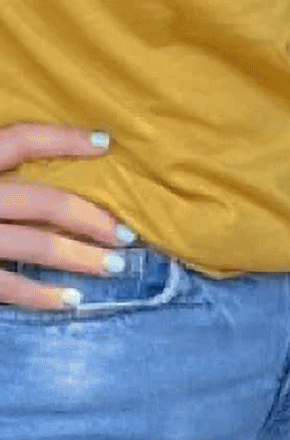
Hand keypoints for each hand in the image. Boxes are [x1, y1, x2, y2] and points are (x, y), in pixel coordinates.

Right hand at [0, 123, 130, 309]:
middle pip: (43, 201)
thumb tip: (45, 165)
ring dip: (80, 257)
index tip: (106, 142)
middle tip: (128, 233)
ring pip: (35, 245)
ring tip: (115, 267)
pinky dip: (42, 295)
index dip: (63, 139)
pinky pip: (8, 286)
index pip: (21, 141)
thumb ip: (4, 168)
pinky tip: (72, 300)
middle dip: (90, 216)